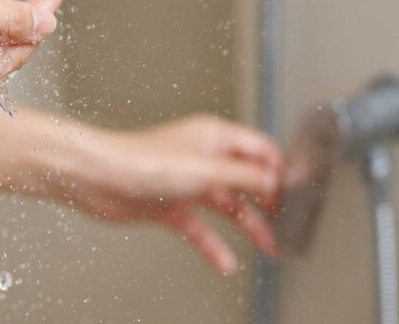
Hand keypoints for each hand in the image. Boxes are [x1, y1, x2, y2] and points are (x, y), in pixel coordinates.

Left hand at [56, 114, 283, 273]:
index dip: (279, 170)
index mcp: (214, 137)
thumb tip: (278, 181)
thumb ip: (247, 176)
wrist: (100, 180)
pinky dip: (214, 245)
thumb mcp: (207, 168)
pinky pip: (202, 228)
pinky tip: (225, 262)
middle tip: (287, 221)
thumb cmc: (143, 161)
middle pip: (247, 179)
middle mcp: (203, 158)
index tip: (297, 192)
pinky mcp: (172, 206)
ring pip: (228, 206)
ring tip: (269, 247)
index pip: (260, 149)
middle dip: (268, 201)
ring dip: (248, 226)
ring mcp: (188, 183)